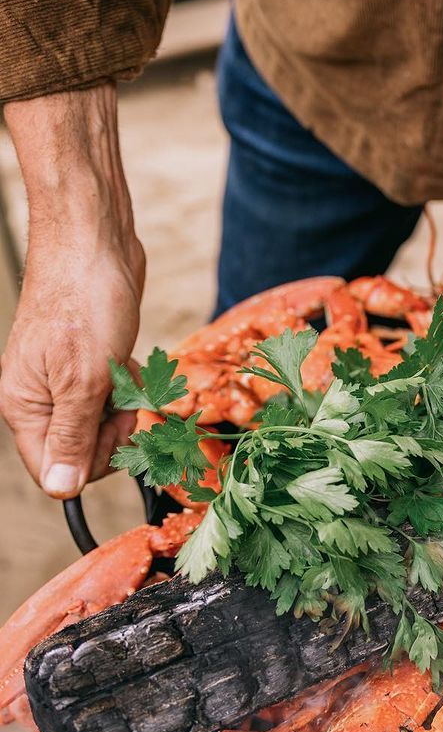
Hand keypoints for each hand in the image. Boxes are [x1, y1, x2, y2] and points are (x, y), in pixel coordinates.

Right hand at [0, 85, 144, 496]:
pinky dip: (128, 383)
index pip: (54, 470)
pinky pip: (113, 394)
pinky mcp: (89, 361)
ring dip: (125, 405)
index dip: (91, 463)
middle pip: (82, 450)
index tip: (114, 435)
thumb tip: (62, 489)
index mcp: (25, 406)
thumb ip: (72, 437)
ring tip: (125, 371)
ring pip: (102, 423)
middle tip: (124, 396)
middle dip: (113, 432)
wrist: (94, 241)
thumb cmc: (84, 301)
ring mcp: (65, 379)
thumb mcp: (84, 380)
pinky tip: (129, 359)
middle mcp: (40, 397)